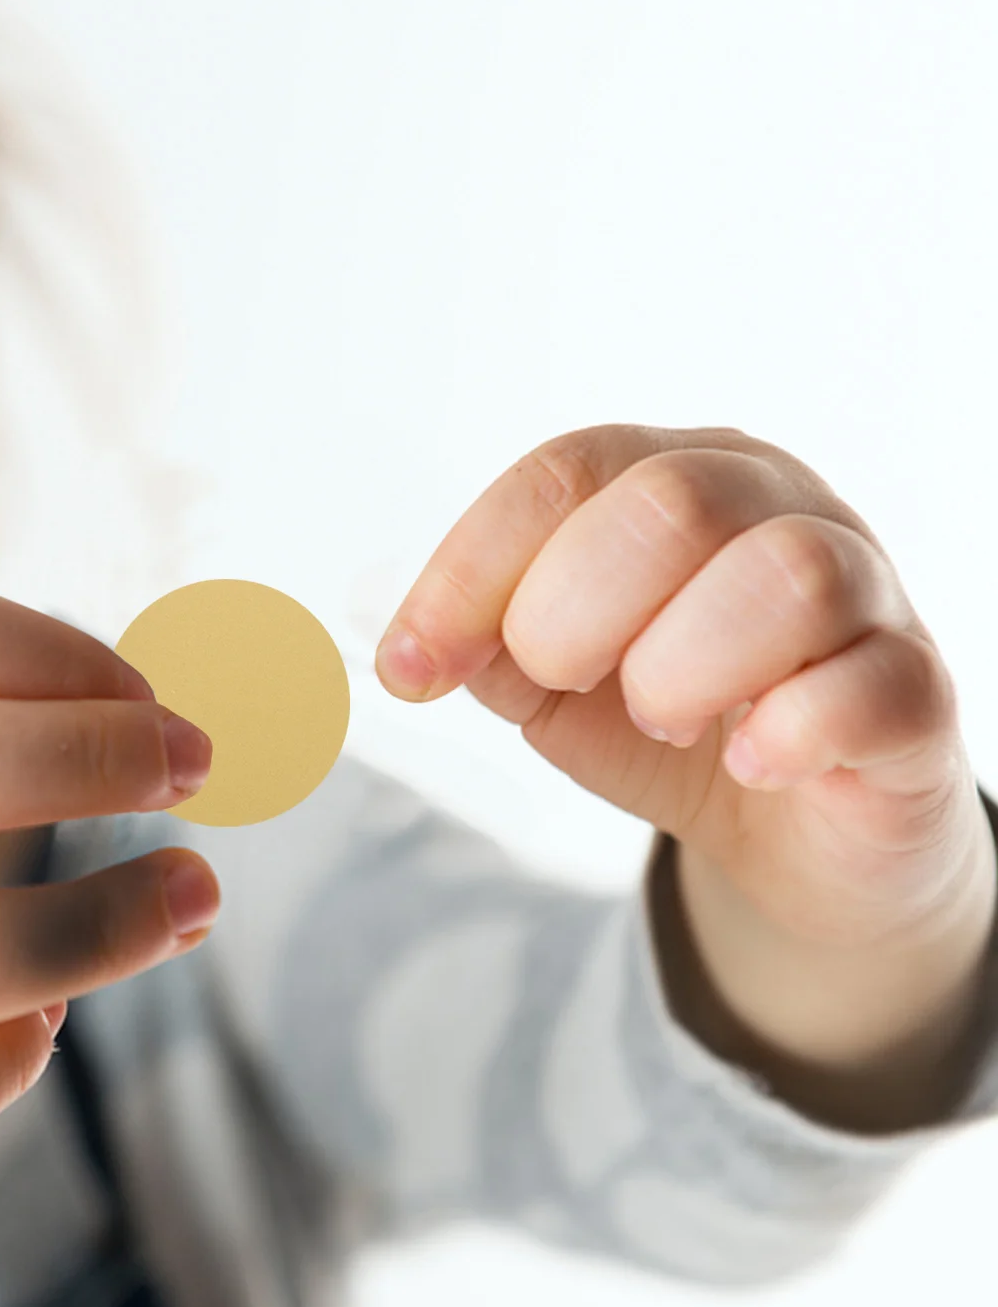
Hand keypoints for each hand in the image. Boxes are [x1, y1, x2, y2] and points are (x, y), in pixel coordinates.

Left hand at [375, 425, 995, 1126]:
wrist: (791, 831)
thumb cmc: (667, 726)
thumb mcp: (551, 682)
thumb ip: (483, 643)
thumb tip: (391, 633)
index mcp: (669, 478)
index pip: (562, 475)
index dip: (470, 571)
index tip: (410, 668)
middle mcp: (772, 506)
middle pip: (665, 503)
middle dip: (573, 612)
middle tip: (565, 681)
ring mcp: (863, 590)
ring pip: (785, 575)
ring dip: (684, 665)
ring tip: (665, 718)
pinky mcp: (916, 690)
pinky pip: (874, 683)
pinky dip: (790, 729)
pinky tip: (750, 761)